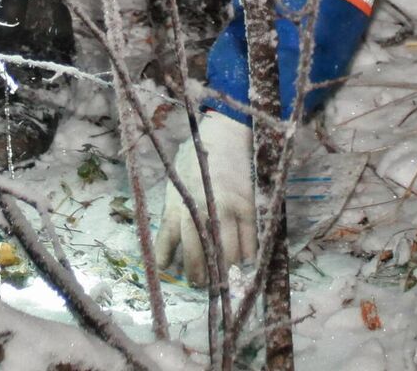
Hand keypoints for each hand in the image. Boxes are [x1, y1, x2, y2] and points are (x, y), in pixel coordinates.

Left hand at [153, 111, 255, 284]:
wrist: (225, 133)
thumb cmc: (195, 158)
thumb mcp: (175, 182)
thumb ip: (173, 211)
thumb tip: (171, 244)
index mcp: (180, 201)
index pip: (170, 240)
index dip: (167, 260)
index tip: (167, 273)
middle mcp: (202, 208)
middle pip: (200, 251)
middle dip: (199, 272)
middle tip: (199, 284)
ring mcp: (228, 208)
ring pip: (226, 251)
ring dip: (223, 269)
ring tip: (221, 278)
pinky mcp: (249, 206)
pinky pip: (250, 240)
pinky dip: (246, 255)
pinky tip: (242, 261)